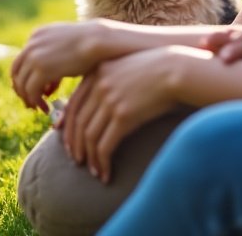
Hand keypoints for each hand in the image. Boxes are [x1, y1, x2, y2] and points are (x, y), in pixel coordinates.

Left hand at [11, 21, 100, 111]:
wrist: (100, 40)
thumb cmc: (92, 45)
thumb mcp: (67, 50)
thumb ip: (55, 63)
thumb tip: (47, 84)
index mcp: (37, 35)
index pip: (22, 59)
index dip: (25, 77)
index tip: (33, 91)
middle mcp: (32, 43)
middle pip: (16, 71)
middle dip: (21, 89)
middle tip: (30, 103)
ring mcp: (35, 55)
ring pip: (22, 83)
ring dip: (29, 98)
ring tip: (39, 108)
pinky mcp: (42, 69)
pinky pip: (32, 90)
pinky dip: (36, 102)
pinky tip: (46, 109)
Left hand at [61, 45, 200, 182]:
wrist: (177, 69)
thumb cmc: (158, 69)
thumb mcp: (127, 68)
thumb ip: (110, 81)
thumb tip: (100, 104)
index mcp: (97, 73)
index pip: (74, 103)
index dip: (68, 124)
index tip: (65, 138)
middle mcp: (99, 86)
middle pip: (78, 122)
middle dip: (75, 144)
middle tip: (77, 160)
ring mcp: (109, 100)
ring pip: (89, 136)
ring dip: (90, 157)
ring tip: (94, 171)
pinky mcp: (123, 116)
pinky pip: (105, 145)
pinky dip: (103, 162)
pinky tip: (106, 174)